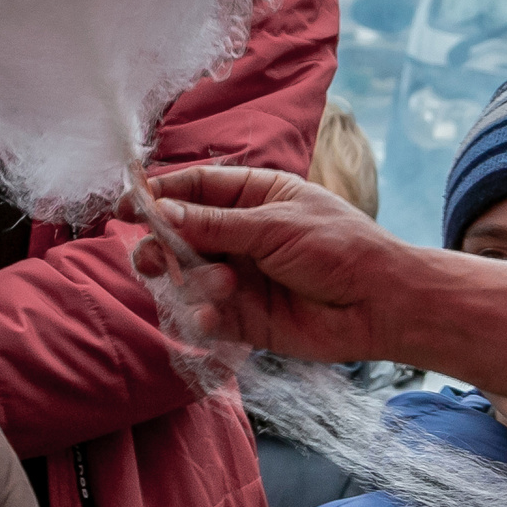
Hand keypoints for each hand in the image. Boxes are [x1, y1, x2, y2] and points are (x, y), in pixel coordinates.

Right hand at [131, 168, 411, 363]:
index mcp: (253, 196)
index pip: (194, 188)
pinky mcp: (243, 318)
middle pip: (180, 235)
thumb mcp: (274, 226)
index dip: (159, 195)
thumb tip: (160, 210)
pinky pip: (204, 316)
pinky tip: (210, 319)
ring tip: (222, 288)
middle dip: (161, 246)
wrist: (380, 304)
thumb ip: (214, 224)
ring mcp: (240, 277)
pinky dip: (199, 317)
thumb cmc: (339, 248)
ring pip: (187, 278)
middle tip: (151, 258)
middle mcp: (241, 235)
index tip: (127, 206)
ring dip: (192, 283)